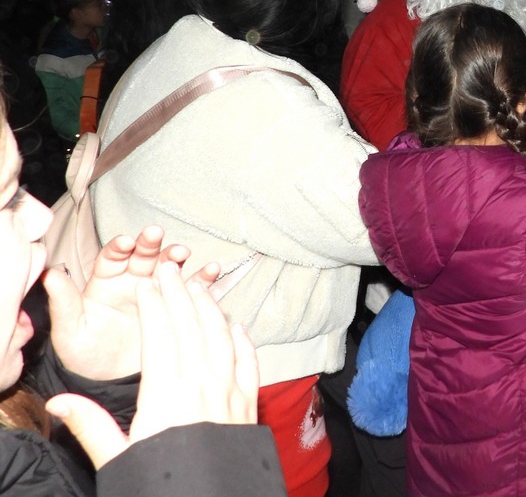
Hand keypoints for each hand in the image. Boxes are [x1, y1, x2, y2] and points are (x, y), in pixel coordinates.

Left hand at [45, 226, 219, 380]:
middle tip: (155, 235)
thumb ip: (64, 302)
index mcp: (105, 282)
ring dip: (176, 256)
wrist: (110, 382)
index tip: (126, 242)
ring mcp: (156, 292)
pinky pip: (191, 289)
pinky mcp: (176, 306)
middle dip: (149, 243)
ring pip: (168, 266)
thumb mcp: (70, 331)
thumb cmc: (85, 356)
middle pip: (143, 255)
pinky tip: (210, 271)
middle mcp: (132, 281)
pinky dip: (203, 278)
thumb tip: (49, 273)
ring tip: (182, 252)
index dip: (120, 247)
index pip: (113, 257)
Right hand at [46, 262, 259, 469]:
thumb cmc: (162, 483)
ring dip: (210, 309)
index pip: (162, 337)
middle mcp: (203, 387)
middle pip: (192, 329)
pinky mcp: (249, 406)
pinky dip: (243, 340)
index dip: (155, 307)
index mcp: (168, 396)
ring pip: (222, 338)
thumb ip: (91, 425)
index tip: (147, 286)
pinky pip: (249, 362)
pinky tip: (236, 325)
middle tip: (170, 269)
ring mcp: (231, 394)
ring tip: (199, 286)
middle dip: (180, 295)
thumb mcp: (118, 459)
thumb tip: (58, 403)